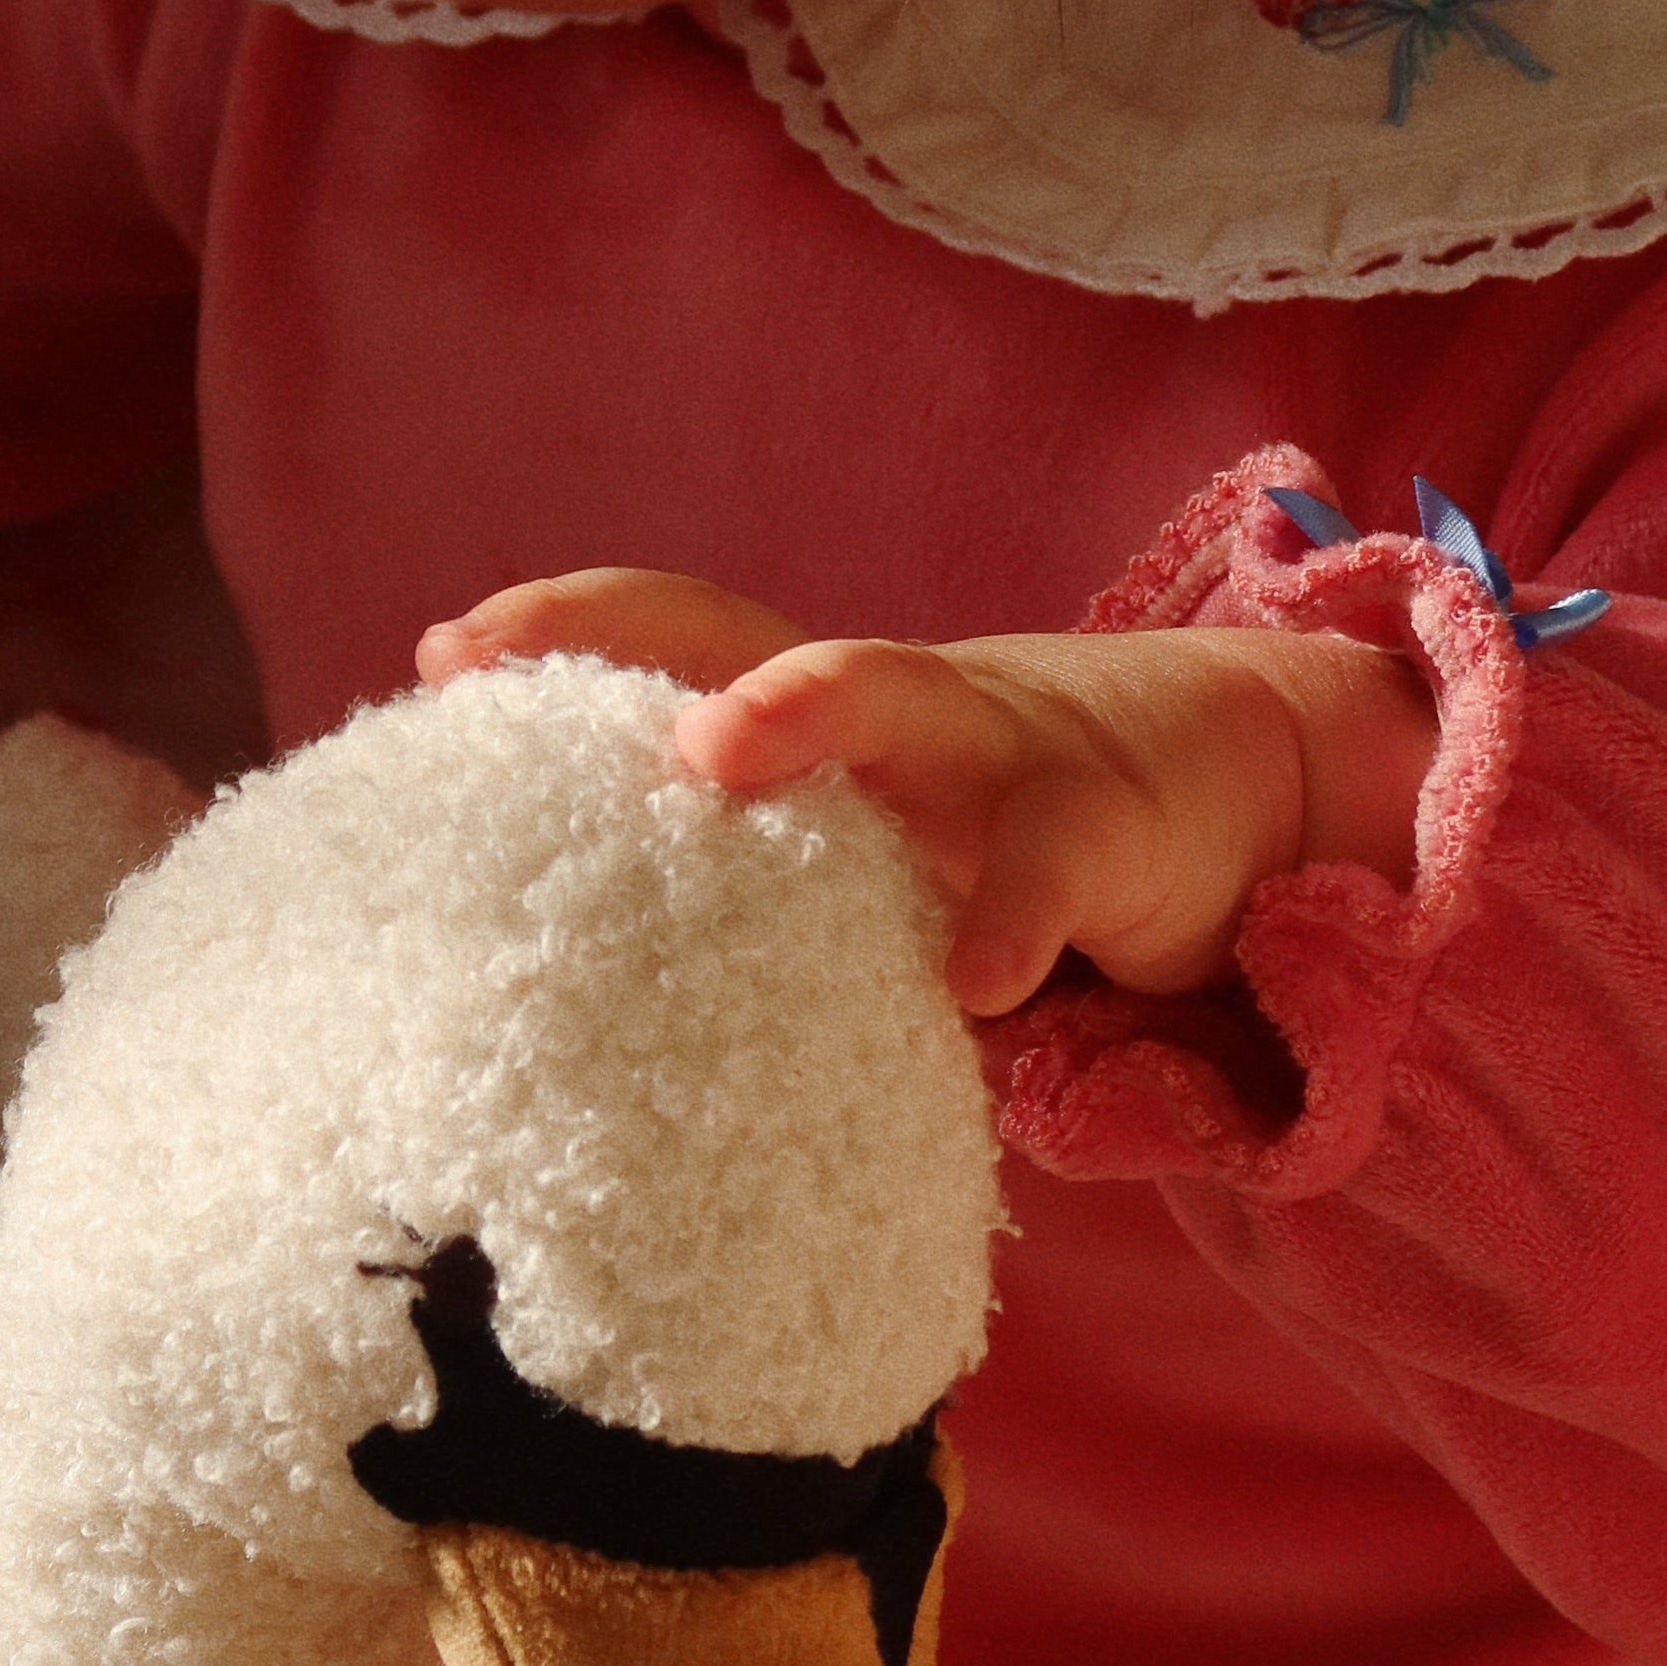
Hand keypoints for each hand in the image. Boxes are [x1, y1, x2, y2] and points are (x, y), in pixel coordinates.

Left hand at [417, 570, 1433, 1014]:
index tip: (434, 659)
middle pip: (734, 633)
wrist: (1232, 802)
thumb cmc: (1014, 863)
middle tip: (487, 664)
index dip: (556, 637)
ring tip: (715, 743)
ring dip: (801, 704)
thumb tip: (591, 1033)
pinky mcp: (1103, 832)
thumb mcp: (877, 872)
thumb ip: (763, 916)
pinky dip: (1004, 922)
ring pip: (891, 696)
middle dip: (609, 632)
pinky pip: (1044, 873)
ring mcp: (994, 754)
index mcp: (814, 727)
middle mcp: (883, 717)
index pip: (665, 649)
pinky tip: (973, 983)